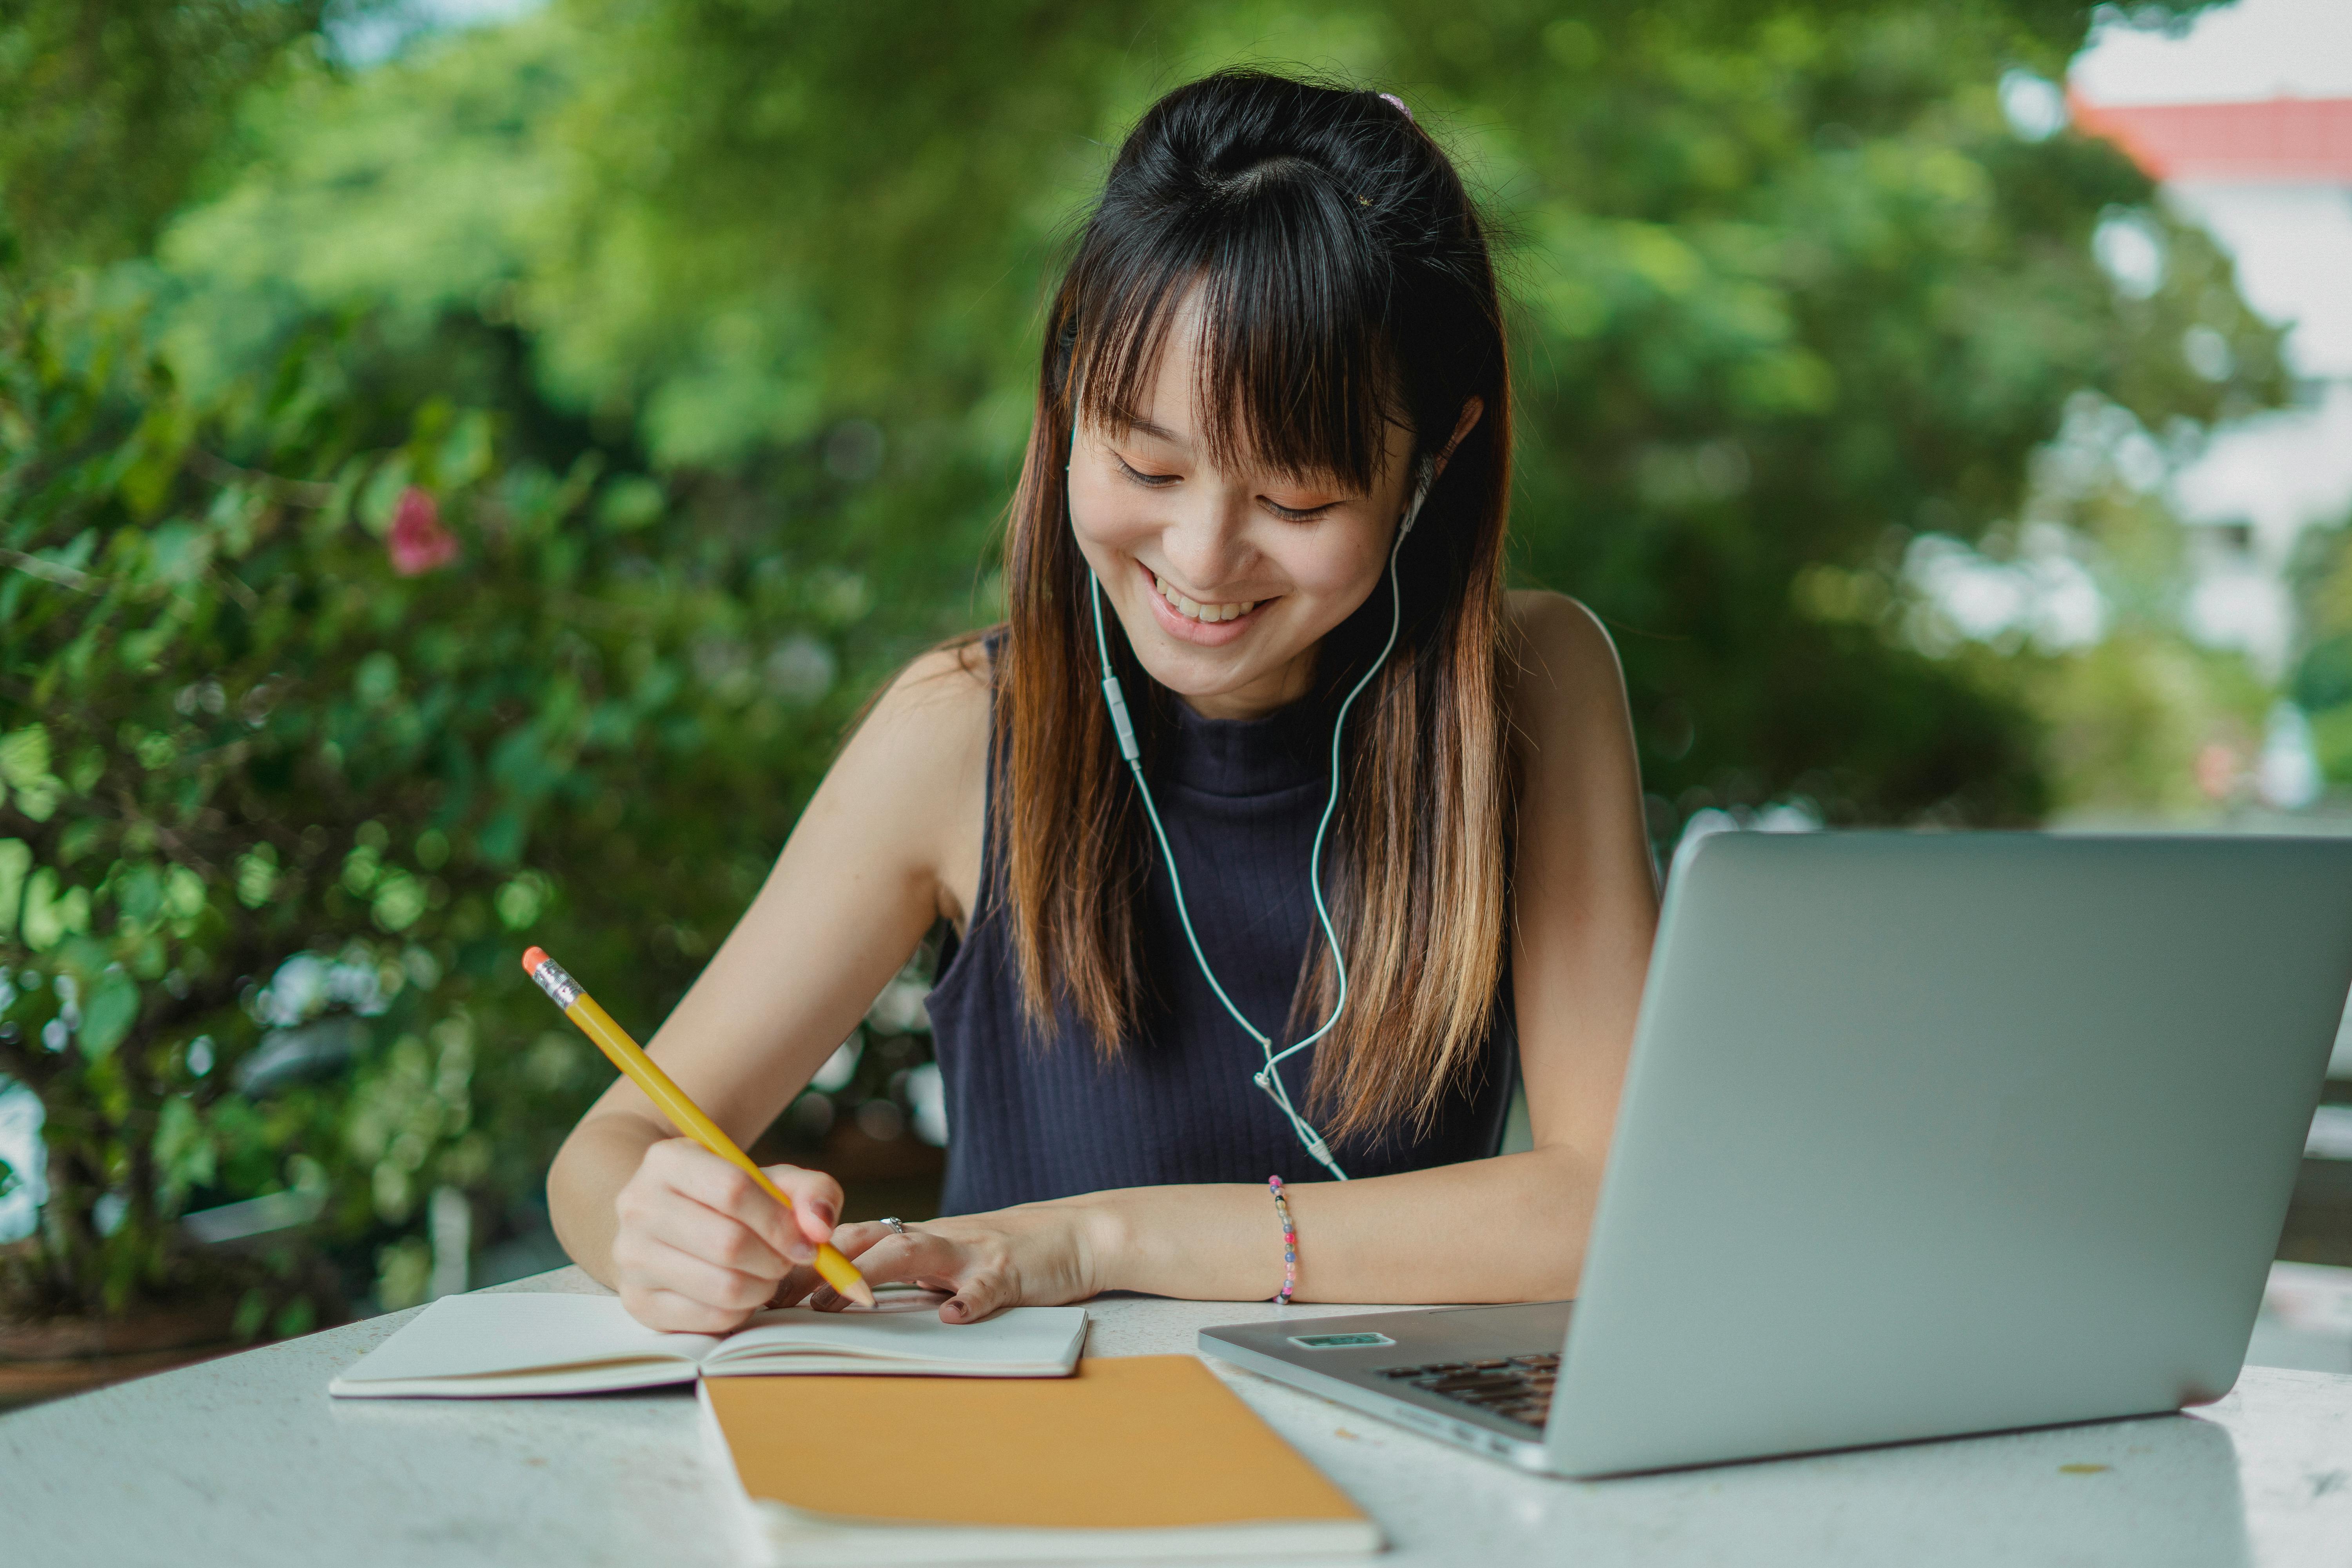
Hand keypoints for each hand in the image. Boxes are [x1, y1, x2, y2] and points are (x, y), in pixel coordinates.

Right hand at [609, 1138, 843, 1332]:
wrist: (668, 1224)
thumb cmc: (729, 1201)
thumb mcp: (772, 1181)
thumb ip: (811, 1192)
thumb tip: (819, 1227)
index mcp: (668, 1161)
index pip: (733, 1189)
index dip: (781, 1221)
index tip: (809, 1241)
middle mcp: (638, 1206)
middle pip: (729, 1243)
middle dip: (776, 1259)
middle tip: (788, 1260)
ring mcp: (631, 1258)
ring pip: (723, 1286)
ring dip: (763, 1287)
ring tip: (768, 1275)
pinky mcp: (638, 1302)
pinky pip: (711, 1318)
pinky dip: (742, 1311)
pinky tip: (742, 1293)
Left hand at [800, 1203, 1106, 1322]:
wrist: (1079, 1233)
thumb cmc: (1009, 1251)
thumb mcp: (950, 1260)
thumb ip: (906, 1273)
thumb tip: (843, 1296)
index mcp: (921, 1238)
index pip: (852, 1241)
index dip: (807, 1259)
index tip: (764, 1284)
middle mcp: (938, 1238)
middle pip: (867, 1241)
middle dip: (819, 1265)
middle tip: (777, 1295)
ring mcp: (973, 1252)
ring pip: (913, 1252)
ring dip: (871, 1274)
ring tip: (839, 1302)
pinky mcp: (1009, 1271)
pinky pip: (986, 1287)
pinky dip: (968, 1301)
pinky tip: (952, 1319)